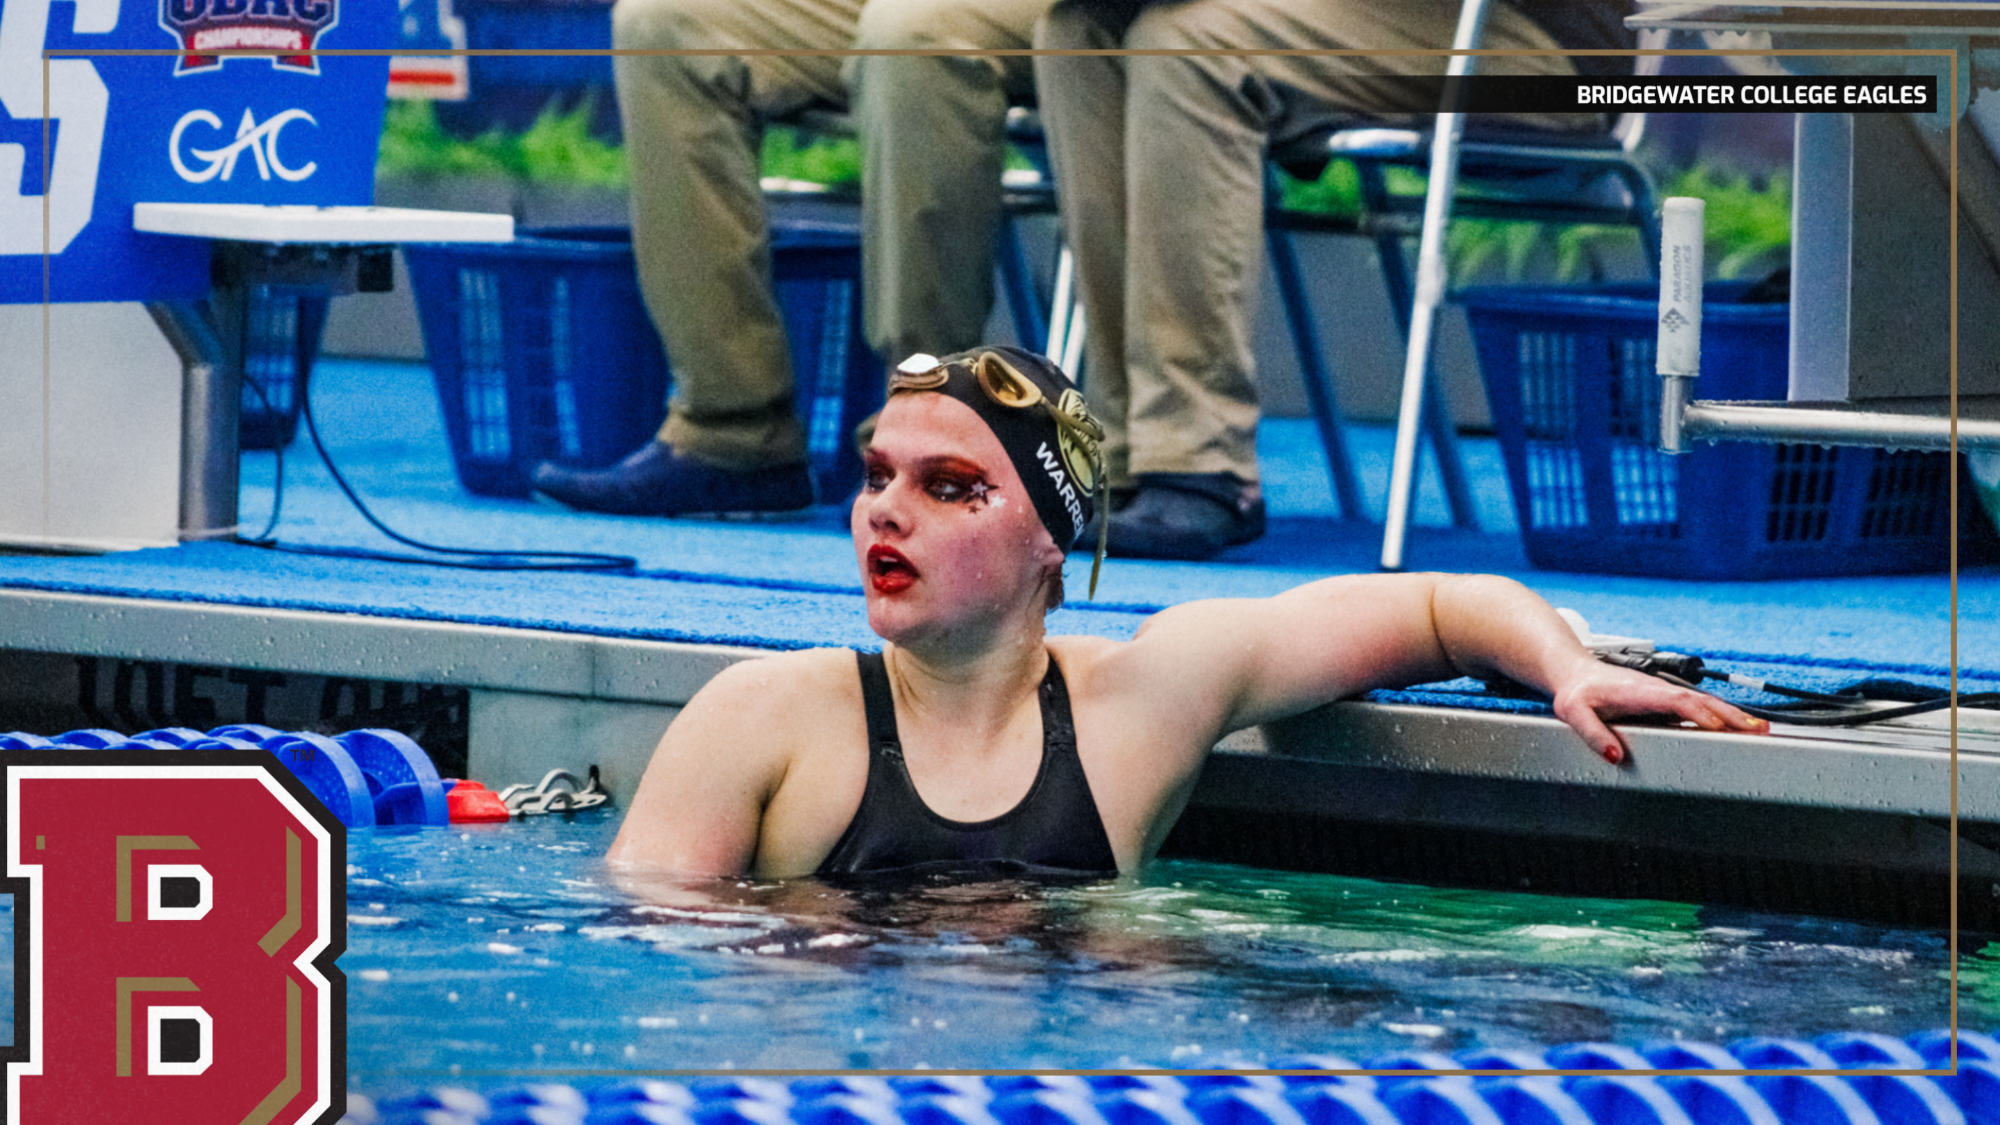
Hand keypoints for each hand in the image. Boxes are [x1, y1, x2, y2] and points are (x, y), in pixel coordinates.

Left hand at [1548, 657, 1767, 764]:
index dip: (1700, 713)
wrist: (1574, 673)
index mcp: (1639, 692)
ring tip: (1761, 729)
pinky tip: (1735, 726)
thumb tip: (1614, 755)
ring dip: (1732, 715)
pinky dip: (1719, 716)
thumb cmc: (1576, 693)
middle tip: (1760, 729)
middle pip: (1701, 701)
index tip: (1720, 728)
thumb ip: (1593, 734)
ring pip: (1704, 703)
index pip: (1676, 701)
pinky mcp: (1663, 701)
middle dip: (1731, 715)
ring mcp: (1662, 695)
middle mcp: (1656, 691)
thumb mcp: (1573, 713)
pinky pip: (1697, 707)